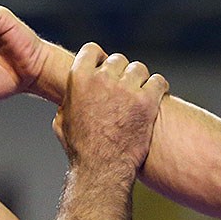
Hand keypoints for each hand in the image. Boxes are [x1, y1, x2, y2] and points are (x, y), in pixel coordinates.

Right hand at [54, 43, 167, 171]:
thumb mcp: (62, 121)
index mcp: (79, 79)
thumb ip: (69, 100)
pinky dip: (158, 88)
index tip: (105, 68)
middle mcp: (103, 79)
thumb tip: (71, 94)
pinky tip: (156, 96)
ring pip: (139, 69)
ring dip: (140, 80)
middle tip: (124, 89)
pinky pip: (158, 81)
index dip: (100, 58)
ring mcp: (126, 89)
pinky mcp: (147, 101)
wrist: (101, 169)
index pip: (92, 50)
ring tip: (139, 95)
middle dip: (121, 73)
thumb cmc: (80, 150)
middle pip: (118, 59)